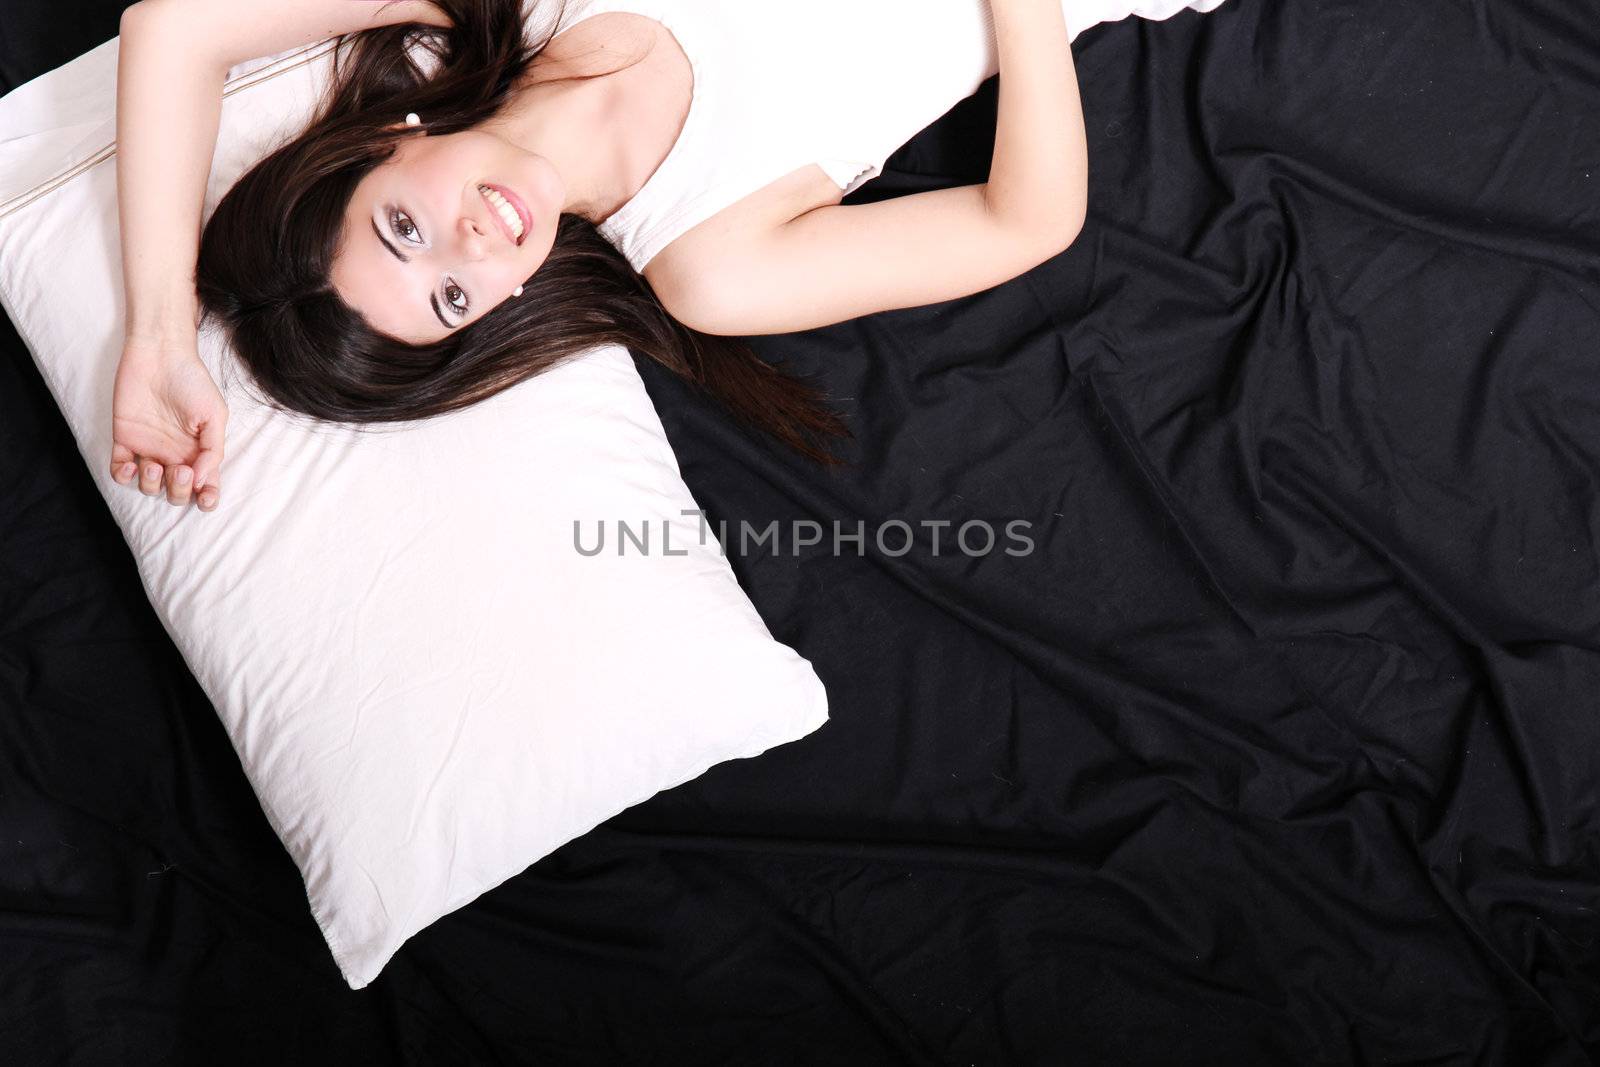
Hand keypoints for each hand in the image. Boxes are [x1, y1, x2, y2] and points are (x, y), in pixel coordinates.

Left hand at [110, 332, 228, 510]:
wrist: (160, 355)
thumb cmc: (192, 381)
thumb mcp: (215, 414)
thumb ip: (212, 449)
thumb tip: (201, 480)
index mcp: (198, 451)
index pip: (204, 485)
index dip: (206, 498)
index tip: (204, 499)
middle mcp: (175, 454)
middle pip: (175, 492)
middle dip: (177, 490)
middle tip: (179, 469)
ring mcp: (149, 448)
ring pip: (148, 486)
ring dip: (151, 485)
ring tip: (154, 464)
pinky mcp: (124, 439)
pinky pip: (119, 470)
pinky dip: (123, 476)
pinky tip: (131, 465)